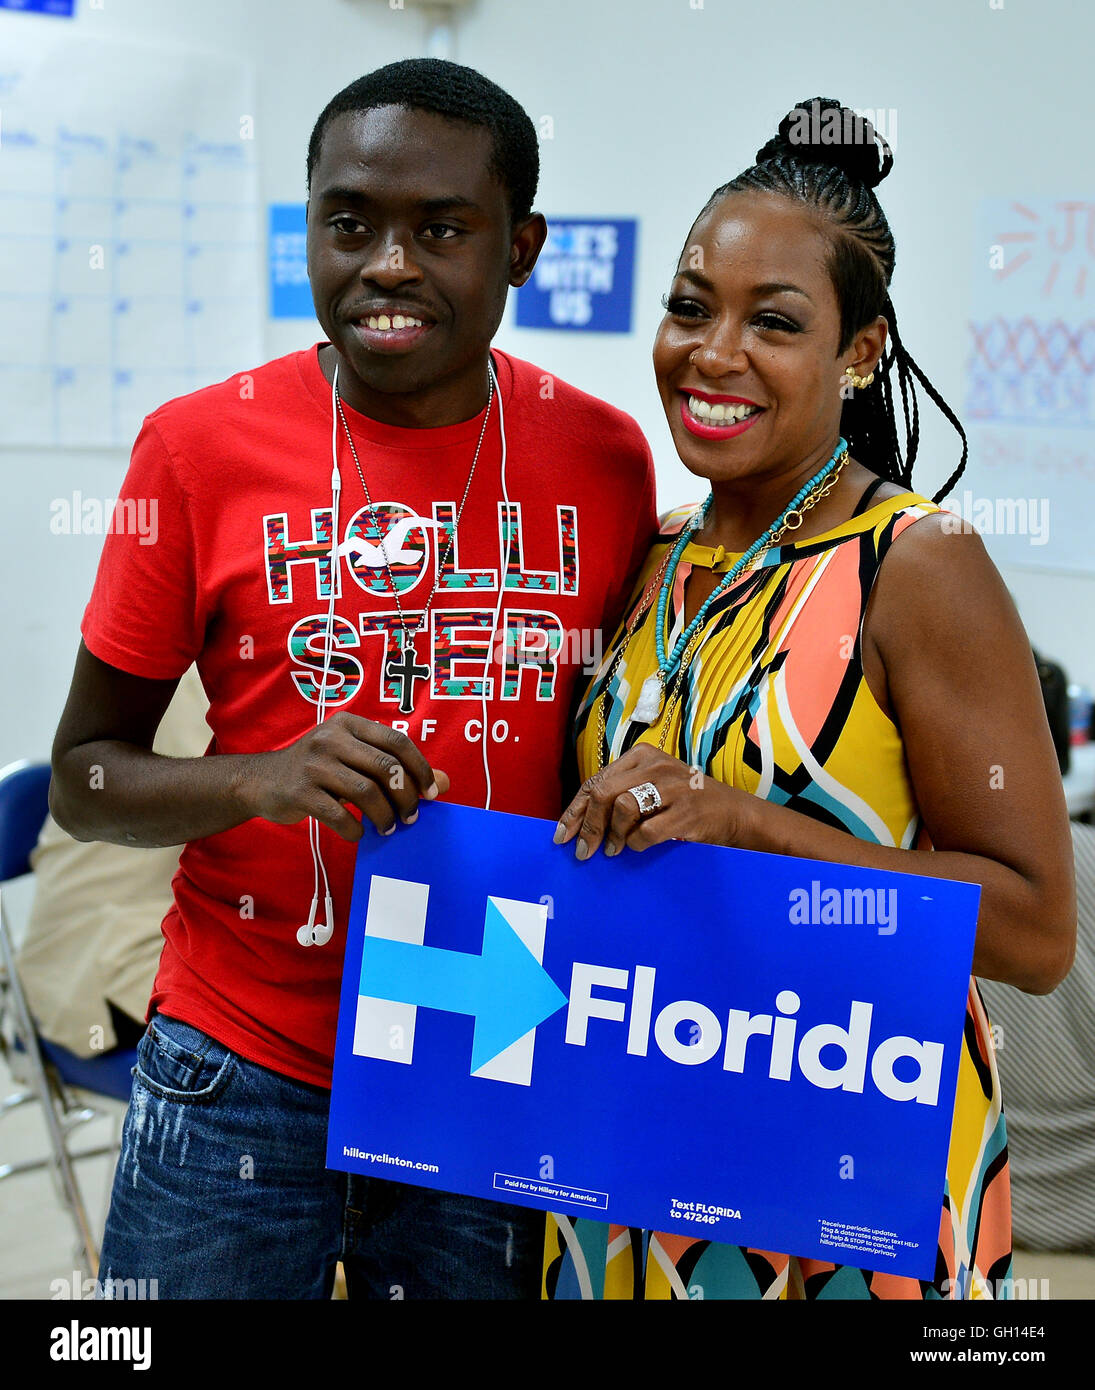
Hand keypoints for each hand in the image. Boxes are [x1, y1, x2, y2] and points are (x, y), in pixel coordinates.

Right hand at [241, 713, 448, 841]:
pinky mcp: (299, 792)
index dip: (420, 768)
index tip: (431, 794)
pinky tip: (358, 833)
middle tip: (410, 817)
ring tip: (387, 828)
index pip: (397, 741)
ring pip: (366, 792)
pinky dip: (355, 829)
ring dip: (384, 816)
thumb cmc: (319, 770)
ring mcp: (313, 764)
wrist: (261, 781)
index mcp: (349, 724)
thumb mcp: (355, 759)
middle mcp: (331, 738)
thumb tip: (444, 784)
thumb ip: (397, 768)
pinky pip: (339, 815)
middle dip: (405, 797)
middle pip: (385, 767)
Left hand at [553, 744, 750, 859]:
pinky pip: (647, 832)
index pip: (596, 781)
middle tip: (583, 851)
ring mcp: (673, 787)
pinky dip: (637, 844)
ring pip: (623, 808)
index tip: (562, 834)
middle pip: (603, 793)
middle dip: (587, 826)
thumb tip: (580, 822)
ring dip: (614, 835)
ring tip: (614, 850)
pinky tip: (639, 847)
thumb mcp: (652, 786)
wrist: (733, 812)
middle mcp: (655, 766)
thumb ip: (620, 794)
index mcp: (642, 756)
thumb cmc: (685, 801)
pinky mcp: (686, 811)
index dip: (575, 810)